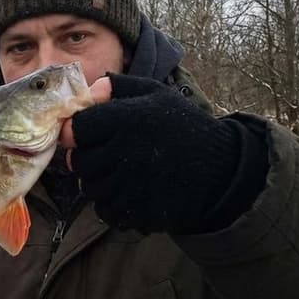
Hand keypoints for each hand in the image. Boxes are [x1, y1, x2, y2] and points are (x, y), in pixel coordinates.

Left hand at [61, 73, 243, 233]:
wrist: (221, 169)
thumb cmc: (184, 127)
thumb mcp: (156, 95)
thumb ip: (119, 88)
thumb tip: (88, 90)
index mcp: (126, 120)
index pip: (77, 129)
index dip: (77, 132)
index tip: (85, 134)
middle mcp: (124, 152)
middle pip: (79, 162)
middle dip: (87, 158)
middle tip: (105, 156)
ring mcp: (129, 185)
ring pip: (90, 187)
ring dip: (99, 182)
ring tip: (121, 173)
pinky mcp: (136, 210)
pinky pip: (105, 210)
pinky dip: (111, 204)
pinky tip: (128, 192)